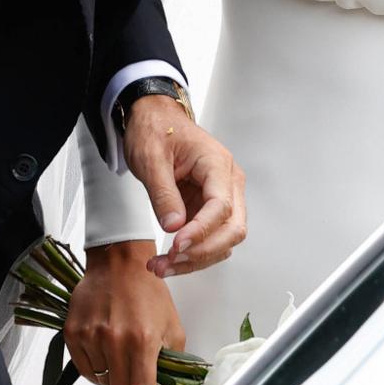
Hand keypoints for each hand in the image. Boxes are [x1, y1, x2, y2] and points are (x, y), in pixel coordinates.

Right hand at [65, 240, 184, 384]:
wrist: (119, 260)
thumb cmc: (147, 290)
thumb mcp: (172, 324)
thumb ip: (173, 362)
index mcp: (142, 340)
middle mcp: (114, 340)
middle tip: (134, 375)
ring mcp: (90, 336)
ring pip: (101, 381)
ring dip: (111, 374)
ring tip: (119, 352)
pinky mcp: (73, 332)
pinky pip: (84, 368)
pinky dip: (94, 366)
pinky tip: (104, 349)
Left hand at [122, 94, 246, 278]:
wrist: (153, 119)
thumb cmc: (155, 129)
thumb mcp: (151, 158)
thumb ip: (163, 193)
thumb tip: (174, 226)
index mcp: (217, 163)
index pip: (221, 206)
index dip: (201, 231)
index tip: (176, 246)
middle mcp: (227, 181)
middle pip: (232, 228)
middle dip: (202, 251)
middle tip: (170, 261)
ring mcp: (221, 195)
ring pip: (223, 239)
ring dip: (196, 259)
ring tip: (162, 266)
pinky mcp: (208, 207)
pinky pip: (209, 237)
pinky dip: (192, 253)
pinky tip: (169, 259)